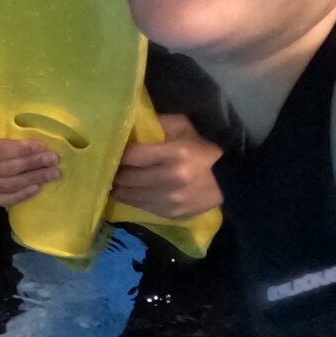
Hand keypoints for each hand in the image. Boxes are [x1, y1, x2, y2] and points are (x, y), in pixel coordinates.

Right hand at [0, 126, 58, 206]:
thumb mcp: (3, 124)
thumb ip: (17, 129)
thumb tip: (45, 139)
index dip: (20, 150)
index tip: (42, 146)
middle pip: (3, 169)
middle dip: (31, 165)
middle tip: (53, 160)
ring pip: (5, 185)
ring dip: (31, 180)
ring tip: (52, 174)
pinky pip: (3, 199)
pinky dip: (21, 195)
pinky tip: (37, 187)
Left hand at [109, 114, 223, 220]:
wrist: (227, 182)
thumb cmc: (201, 151)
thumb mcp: (183, 127)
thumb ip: (158, 122)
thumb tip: (131, 124)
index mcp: (174, 154)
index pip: (132, 155)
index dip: (118, 153)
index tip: (111, 150)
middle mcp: (171, 179)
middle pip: (127, 177)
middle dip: (115, 172)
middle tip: (108, 167)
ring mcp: (170, 200)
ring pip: (131, 195)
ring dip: (118, 187)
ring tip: (113, 180)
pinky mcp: (170, 213)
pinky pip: (141, 206)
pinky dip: (131, 199)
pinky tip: (125, 192)